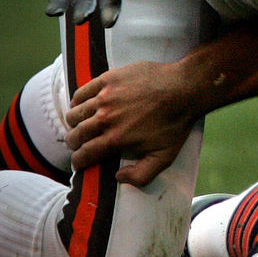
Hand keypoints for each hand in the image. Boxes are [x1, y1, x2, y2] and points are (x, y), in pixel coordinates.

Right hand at [66, 60, 195, 185]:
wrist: (184, 89)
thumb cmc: (175, 123)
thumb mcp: (164, 157)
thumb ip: (141, 175)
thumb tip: (117, 177)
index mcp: (116, 138)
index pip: (84, 154)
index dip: (78, 162)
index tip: (79, 163)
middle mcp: (105, 118)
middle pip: (75, 134)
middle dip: (74, 143)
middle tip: (78, 145)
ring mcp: (105, 96)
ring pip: (75, 113)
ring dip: (74, 123)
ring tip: (79, 125)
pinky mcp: (108, 79)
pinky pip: (82, 92)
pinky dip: (77, 101)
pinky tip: (82, 105)